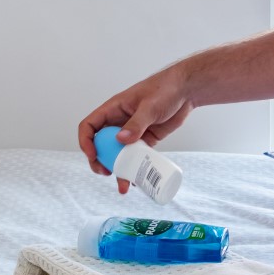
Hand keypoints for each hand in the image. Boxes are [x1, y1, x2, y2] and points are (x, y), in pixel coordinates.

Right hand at [78, 65, 194, 193]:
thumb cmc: (165, 89)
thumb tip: (120, 140)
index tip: (93, 156)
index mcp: (114, 109)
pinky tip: (137, 180)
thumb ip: (136, 123)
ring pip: (119, 154)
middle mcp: (119, 122)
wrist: (187, 91)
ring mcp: (132, 132)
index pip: (90, 125)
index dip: (86, 141)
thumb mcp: (149, 106)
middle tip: (106, 173)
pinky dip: (135, 168)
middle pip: (101, 144)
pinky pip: (135, 156)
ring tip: (123, 185)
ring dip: (118, 169)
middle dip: (100, 161)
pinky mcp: (145, 139)